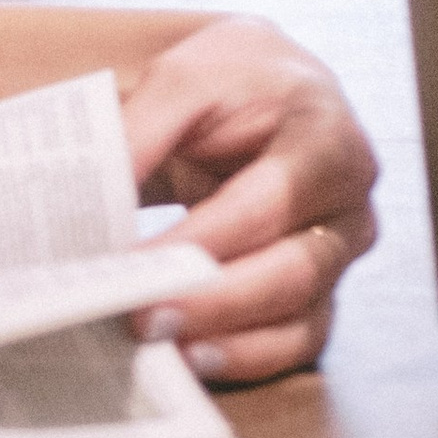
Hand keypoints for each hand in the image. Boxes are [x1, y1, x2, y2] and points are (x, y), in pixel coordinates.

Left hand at [120, 18, 378, 382]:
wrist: (273, 85)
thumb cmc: (233, 79)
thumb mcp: (184, 77)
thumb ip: (140, 130)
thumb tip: (89, 198)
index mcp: (327, 139)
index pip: (266, 204)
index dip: (200, 241)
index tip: (133, 265)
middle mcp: (348, 204)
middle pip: (292, 272)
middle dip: (214, 302)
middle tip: (143, 319)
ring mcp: (339, 253)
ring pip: (302, 317)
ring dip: (231, 341)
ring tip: (165, 352)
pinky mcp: (322, 290)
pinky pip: (299, 340)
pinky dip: (249, 357)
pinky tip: (193, 361)